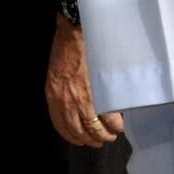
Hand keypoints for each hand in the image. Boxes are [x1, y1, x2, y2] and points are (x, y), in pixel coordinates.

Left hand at [45, 11, 122, 147]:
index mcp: (53, 97)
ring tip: (112, 135)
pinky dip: (116, 126)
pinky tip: (120, 125)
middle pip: (79, 132)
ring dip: (105, 136)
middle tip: (99, 141)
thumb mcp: (56, 74)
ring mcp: (83, 100)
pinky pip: (110, 119)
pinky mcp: (99, 95)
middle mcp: (66, 103)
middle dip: (91, 140)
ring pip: (95, 129)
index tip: (80, 140)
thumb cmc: (66, 48)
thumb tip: (72, 106)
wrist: (75, 32)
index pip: (61, 126)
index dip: (72, 137)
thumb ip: (61, 92)